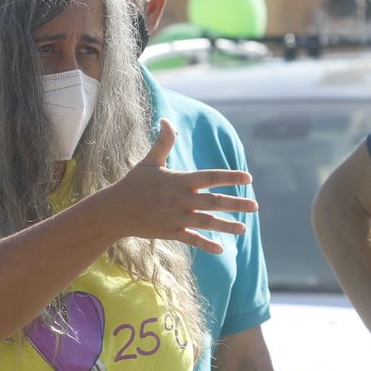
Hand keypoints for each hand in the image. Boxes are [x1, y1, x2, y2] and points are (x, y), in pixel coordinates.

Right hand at [97, 120, 256, 253]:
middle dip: (236, 204)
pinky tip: (221, 249)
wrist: (116, 210)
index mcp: (179, 181)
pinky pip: (192, 240)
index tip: (248, 178)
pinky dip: (206, 245)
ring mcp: (177, 218)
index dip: (230, 177)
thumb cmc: (134, 184)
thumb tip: (166, 120)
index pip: (210, 177)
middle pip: (214, 202)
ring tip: (244, 228)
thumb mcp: (150, 161)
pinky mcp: (171, 232)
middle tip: (255, 206)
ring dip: (227, 226)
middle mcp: (181, 200)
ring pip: (207, 223)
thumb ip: (163, 142)